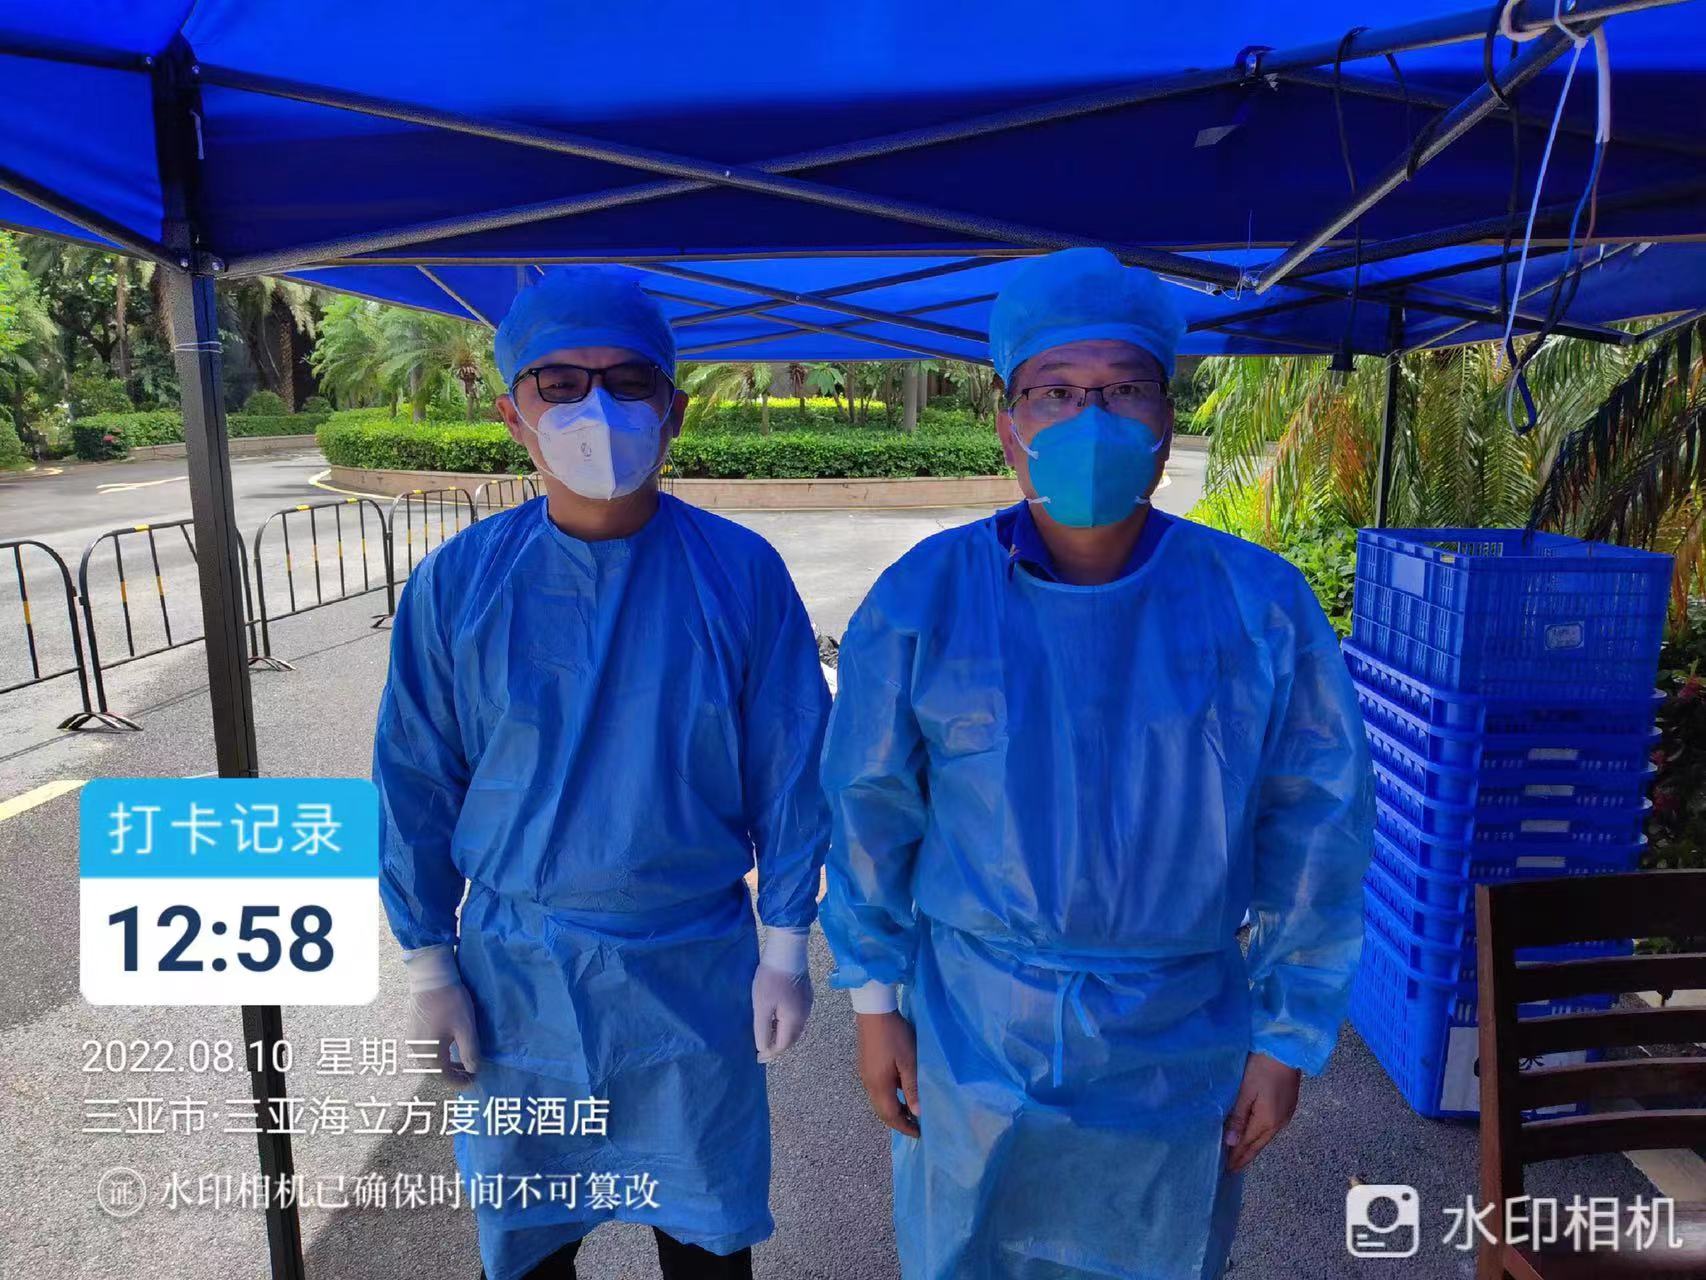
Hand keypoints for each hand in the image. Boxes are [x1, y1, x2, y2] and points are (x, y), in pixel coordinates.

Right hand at [411, 982, 479, 1085]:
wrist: (430, 977)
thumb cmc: (450, 1002)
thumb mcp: (465, 1028)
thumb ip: (470, 1052)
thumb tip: (474, 1070)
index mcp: (430, 1053)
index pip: (445, 1077)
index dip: (460, 1082)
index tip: (474, 1081)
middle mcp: (417, 1051)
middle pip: (435, 1071)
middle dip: (453, 1074)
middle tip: (470, 1072)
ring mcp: (412, 1040)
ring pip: (429, 1060)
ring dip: (445, 1064)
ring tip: (461, 1060)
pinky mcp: (412, 1029)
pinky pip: (426, 1049)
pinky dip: (438, 1053)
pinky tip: (449, 1045)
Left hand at [752, 963, 813, 1062]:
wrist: (787, 950)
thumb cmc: (772, 978)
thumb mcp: (762, 1006)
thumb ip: (763, 1029)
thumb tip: (763, 1048)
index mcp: (794, 1020)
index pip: (783, 1045)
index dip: (770, 1053)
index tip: (757, 1058)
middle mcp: (804, 1015)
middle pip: (792, 1038)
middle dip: (778, 1046)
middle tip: (763, 1049)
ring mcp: (807, 1004)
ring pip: (795, 1027)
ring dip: (782, 1034)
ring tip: (768, 1035)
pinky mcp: (806, 994)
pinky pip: (797, 1016)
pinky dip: (786, 1023)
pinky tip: (777, 1018)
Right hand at [856, 1011, 919, 1137]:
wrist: (874, 1011)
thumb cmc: (895, 1036)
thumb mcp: (909, 1061)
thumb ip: (912, 1087)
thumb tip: (917, 1112)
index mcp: (879, 1085)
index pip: (890, 1115)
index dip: (904, 1126)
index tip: (918, 1133)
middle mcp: (869, 1084)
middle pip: (882, 1111)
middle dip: (898, 1121)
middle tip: (915, 1126)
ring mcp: (865, 1075)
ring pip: (878, 1101)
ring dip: (893, 1110)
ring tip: (910, 1111)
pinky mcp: (866, 1066)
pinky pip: (877, 1090)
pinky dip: (889, 1098)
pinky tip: (900, 1091)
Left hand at [1224, 1051, 1299, 1170]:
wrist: (1287, 1050)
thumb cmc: (1262, 1068)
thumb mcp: (1245, 1091)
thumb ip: (1238, 1117)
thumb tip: (1230, 1143)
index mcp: (1267, 1121)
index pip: (1248, 1145)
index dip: (1237, 1157)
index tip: (1227, 1170)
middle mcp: (1279, 1123)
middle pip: (1259, 1145)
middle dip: (1245, 1157)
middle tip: (1232, 1168)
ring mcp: (1286, 1115)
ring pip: (1266, 1137)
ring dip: (1252, 1147)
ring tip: (1240, 1155)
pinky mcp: (1288, 1107)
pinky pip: (1271, 1128)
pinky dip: (1260, 1136)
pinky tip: (1254, 1136)